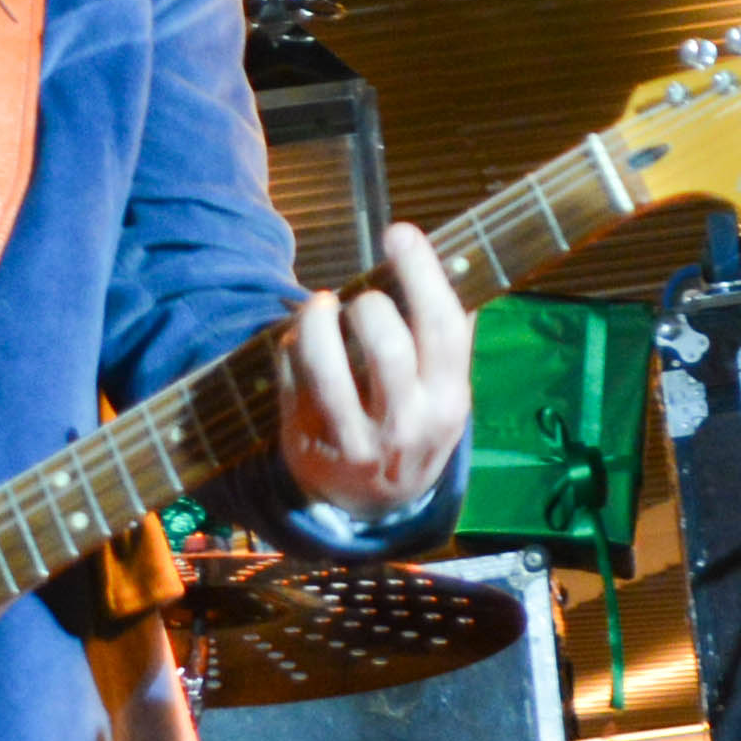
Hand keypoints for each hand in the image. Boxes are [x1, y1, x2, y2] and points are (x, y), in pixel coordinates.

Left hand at [277, 222, 472, 521]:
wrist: (378, 507)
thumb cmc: (416, 427)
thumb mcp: (446, 394)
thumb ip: (448, 340)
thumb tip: (450, 260)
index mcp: (449, 402)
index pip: (442, 327)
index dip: (421, 273)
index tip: (399, 233)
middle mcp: (407, 426)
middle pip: (387, 345)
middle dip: (369, 305)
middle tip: (361, 300)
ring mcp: (354, 442)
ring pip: (327, 366)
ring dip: (318, 321)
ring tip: (319, 305)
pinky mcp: (308, 447)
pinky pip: (292, 381)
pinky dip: (290, 348)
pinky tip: (300, 341)